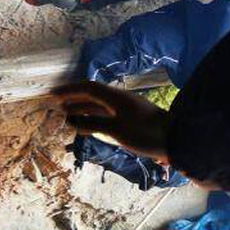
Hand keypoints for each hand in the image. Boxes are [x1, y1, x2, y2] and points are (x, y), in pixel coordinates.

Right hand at [51, 82, 170, 160]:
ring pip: (99, 106)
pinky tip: (87, 126)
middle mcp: (119, 100)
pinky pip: (105, 116)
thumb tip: (70, 121)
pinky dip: (93, 119)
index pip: (88, 88)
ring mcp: (125, 111)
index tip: (53, 94)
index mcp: (116, 98)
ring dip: (82, 109)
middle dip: (73, 99)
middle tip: (56, 105)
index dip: (69, 90)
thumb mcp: (115, 130)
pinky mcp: (130, 121)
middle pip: (92, 96)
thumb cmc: (145, 134)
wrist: (176, 141)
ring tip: (67, 115)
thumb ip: (92, 124)